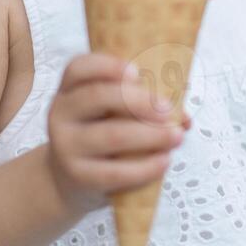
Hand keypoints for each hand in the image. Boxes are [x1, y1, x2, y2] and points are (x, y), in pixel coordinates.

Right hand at [45, 52, 191, 215]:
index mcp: (69, 90)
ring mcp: (65, 146)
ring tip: (177, 136)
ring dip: (151, 135)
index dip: (107, 66)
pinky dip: (145, 167)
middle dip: (139, 100)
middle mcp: (60, 113)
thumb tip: (185, 118)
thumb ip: (141, 106)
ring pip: (111, 135)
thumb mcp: (109, 114)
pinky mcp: (78, 176)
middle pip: (97, 96)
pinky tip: (164, 161)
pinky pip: (115, 172)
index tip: (137, 72)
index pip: (78, 68)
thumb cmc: (100, 134)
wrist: (68, 180)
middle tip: (169, 109)